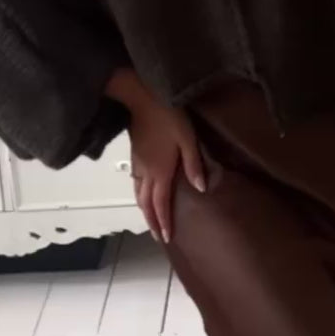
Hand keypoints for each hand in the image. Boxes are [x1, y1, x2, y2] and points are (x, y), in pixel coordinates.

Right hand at [129, 98, 204, 244]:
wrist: (143, 98)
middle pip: (146, 203)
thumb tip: (200, 189)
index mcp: (160, 171)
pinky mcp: (134, 156)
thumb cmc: (170, 117)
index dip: (163, 221)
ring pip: (138, 194)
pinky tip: (143, 196)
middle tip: (158, 236)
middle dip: (152, 221)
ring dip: (144, 210)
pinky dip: (139, 196)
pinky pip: (135, 184)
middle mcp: (146, 173)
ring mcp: (138, 164)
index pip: (160, 203)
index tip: (166, 238)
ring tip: (150, 221)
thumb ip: (193, 165)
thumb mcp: (187, 139)